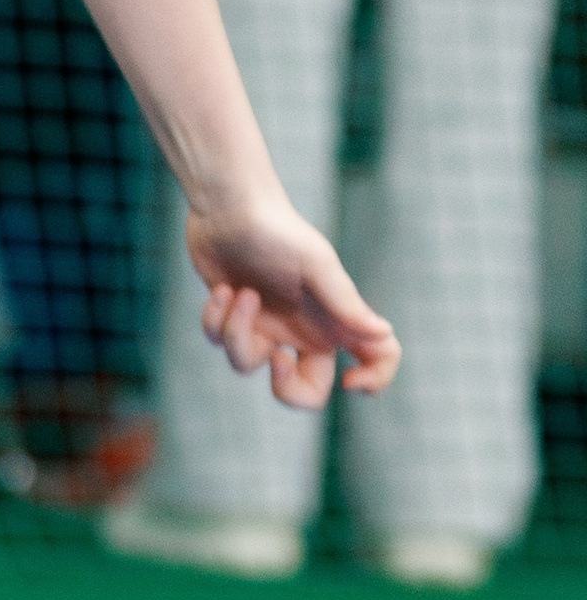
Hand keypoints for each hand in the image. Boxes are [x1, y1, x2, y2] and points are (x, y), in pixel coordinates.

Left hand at [187, 191, 399, 409]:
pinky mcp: (232, 318)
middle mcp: (304, 330)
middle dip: (288, 390)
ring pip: (249, 366)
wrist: (229, 206)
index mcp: (335, 319)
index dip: (375, 381)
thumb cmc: (279, 230)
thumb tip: (383, 333)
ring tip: (242, 293)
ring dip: (238, 332)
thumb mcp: (316, 265)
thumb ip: (345, 302)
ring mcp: (266, 327)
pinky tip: (221, 289)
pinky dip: (216, 318)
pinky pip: (219, 340)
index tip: (350, 382)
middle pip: (308, 392)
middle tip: (277, 358)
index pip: (377, 359)